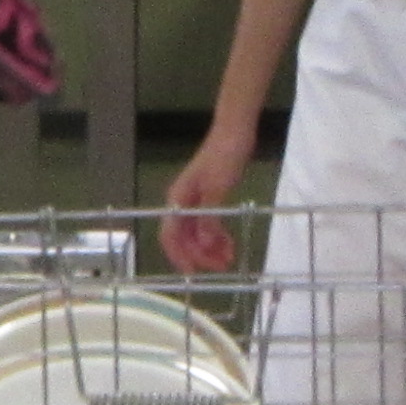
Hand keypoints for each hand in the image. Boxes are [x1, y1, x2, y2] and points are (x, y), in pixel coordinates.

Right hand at [158, 129, 258, 274]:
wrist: (234, 133)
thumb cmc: (224, 156)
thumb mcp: (219, 188)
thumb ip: (211, 216)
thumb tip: (205, 243)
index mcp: (178, 200)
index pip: (170, 234)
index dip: (179, 254)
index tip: (193, 271)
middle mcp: (182, 203)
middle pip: (184, 237)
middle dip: (200, 254)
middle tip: (222, 267)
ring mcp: (195, 201)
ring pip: (197, 233)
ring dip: (210, 248)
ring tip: (230, 258)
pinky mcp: (208, 198)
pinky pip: (208, 224)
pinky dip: (217, 236)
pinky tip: (229, 244)